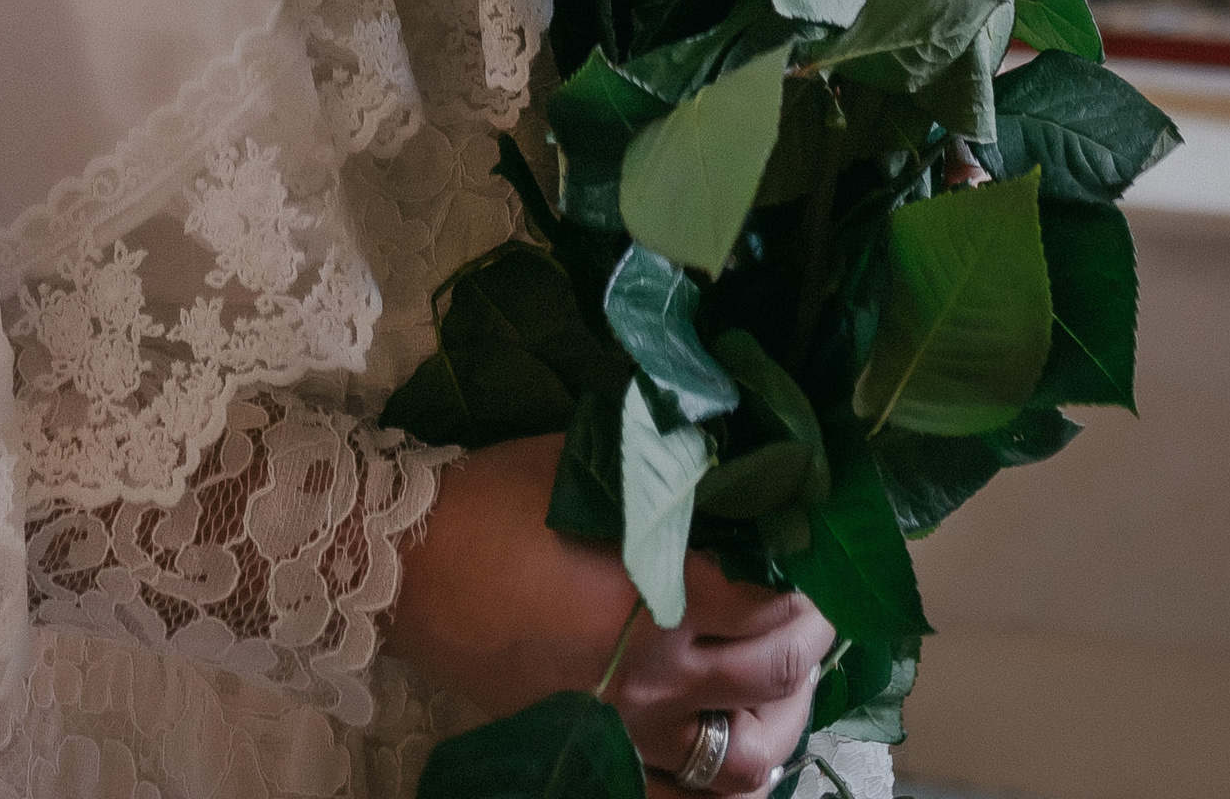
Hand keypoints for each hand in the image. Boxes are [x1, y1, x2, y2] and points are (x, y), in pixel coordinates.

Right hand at [386, 436, 833, 792]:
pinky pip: (680, 797)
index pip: (768, 600)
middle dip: (812, 640)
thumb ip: (666, 480)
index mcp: (656, 593)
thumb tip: (735, 464)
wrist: (413, 567)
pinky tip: (736, 752)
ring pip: (746, 758)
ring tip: (788, 685)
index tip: (814, 552)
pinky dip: (722, 785)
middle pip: (774, 676)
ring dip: (784, 720)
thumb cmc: (497, 502)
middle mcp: (655, 673)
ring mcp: (629, 727)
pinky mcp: (599, 753)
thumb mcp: (587, 469)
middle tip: (816, 610)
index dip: (805, 578)